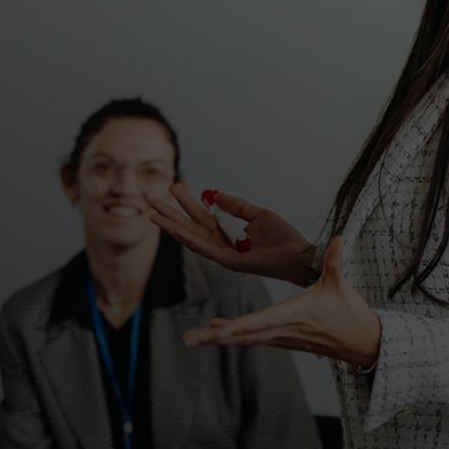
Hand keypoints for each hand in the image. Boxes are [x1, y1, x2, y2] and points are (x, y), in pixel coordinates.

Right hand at [145, 183, 320, 284]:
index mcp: (227, 231)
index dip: (187, 202)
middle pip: (190, 226)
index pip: (201, 215)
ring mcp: (223, 253)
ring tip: (154, 214)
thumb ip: (235, 205)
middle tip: (151, 199)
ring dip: (172, 226)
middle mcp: (221, 243)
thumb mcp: (257, 214)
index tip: (174, 186)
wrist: (297, 255)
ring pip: (191, 238)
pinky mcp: (229, 261)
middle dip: (171, 213)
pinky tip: (175, 230)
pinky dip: (189, 239)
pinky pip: (205, 249)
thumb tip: (214, 194)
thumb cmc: (281, 237)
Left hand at [184, 236, 380, 366]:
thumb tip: (339, 237)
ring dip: (216, 338)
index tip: (221, 331)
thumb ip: (335, 260)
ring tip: (190, 339)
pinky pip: (250, 338)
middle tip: (188, 340)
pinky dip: (231, 334)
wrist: (358, 341)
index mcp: (295, 314)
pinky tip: (214, 331)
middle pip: (244, 336)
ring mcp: (280, 338)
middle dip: (215, 337)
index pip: (264, 320)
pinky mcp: (280, 340)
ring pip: (243, 339)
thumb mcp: (340, 283)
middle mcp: (283, 330)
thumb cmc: (349, 311)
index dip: (242, 326)